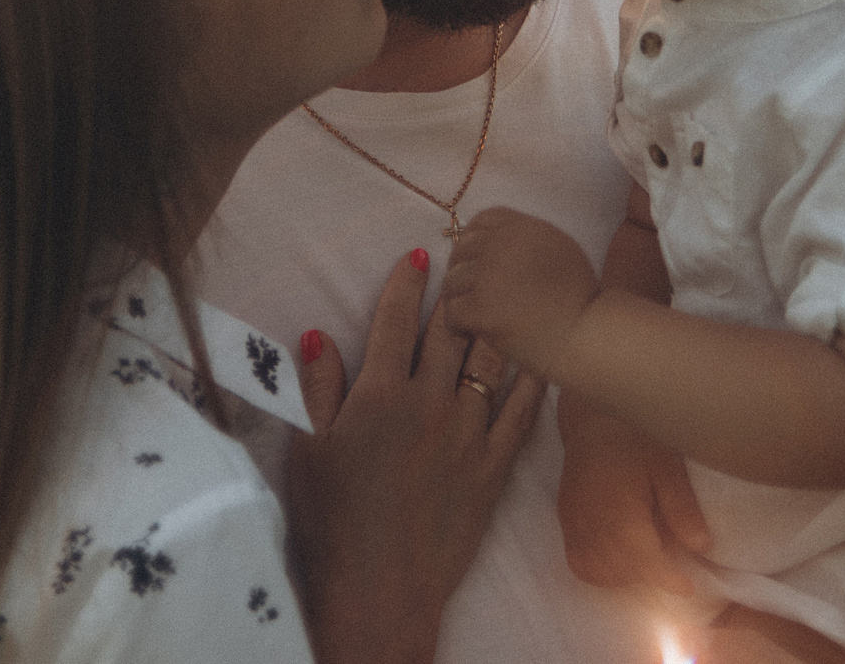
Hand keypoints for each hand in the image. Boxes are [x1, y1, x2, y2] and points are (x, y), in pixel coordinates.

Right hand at [287, 249, 544, 663]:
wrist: (379, 589)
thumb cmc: (331, 522)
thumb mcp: (307, 449)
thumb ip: (316, 387)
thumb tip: (317, 331)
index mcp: (379, 395)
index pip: (394, 322)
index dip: (406, 283)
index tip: (418, 255)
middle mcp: (429, 404)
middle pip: (448, 333)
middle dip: (456, 292)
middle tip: (466, 262)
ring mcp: (467, 435)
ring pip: (487, 362)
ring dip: (493, 324)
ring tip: (498, 297)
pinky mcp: (493, 469)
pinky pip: (520, 414)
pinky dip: (529, 380)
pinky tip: (537, 356)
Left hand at [440, 207, 599, 373]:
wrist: (587, 336)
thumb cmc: (580, 300)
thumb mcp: (560, 250)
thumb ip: (527, 240)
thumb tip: (494, 245)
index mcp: (523, 227)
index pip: (481, 220)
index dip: (472, 241)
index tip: (474, 262)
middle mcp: (503, 243)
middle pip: (461, 251)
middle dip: (461, 273)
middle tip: (469, 296)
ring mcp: (489, 274)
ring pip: (452, 282)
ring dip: (459, 301)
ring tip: (472, 318)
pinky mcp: (481, 307)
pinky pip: (451, 312)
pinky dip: (456, 325)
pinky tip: (468, 333)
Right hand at [554, 387, 713, 596]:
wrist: (591, 414)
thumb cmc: (633, 434)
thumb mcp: (667, 465)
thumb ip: (682, 507)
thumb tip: (701, 546)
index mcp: (620, 511)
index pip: (646, 562)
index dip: (670, 579)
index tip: (688, 586)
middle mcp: (592, 524)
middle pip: (621, 572)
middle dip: (648, 577)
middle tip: (672, 567)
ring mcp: (574, 524)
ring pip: (598, 571)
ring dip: (624, 576)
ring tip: (646, 558)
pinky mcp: (565, 520)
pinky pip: (580, 561)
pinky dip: (601, 569)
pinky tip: (619, 556)